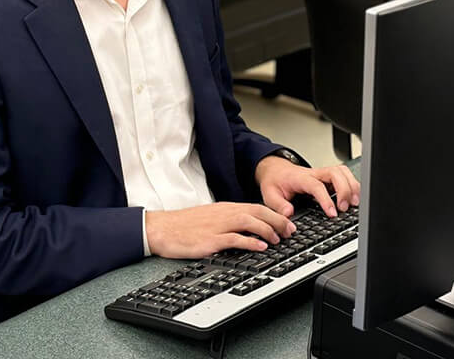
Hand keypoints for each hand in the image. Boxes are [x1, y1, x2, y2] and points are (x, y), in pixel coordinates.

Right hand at [145, 202, 295, 258]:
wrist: (162, 228)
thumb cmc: (184, 225)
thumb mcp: (210, 218)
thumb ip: (229, 220)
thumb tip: (248, 228)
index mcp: (225, 208)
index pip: (256, 207)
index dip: (276, 215)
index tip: (288, 224)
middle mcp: (224, 214)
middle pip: (257, 212)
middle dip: (278, 221)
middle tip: (290, 232)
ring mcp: (217, 225)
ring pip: (249, 222)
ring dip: (267, 230)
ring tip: (278, 239)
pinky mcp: (210, 239)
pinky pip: (234, 239)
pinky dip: (249, 242)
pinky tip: (260, 247)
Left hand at [254, 156, 360, 219]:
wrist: (276, 170)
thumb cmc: (275, 182)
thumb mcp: (270, 195)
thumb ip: (278, 205)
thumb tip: (289, 214)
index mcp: (300, 178)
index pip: (316, 186)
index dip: (326, 199)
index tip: (332, 213)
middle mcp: (314, 173)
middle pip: (335, 173)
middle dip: (344, 190)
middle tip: (345, 208)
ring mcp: (322, 174)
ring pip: (342, 172)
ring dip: (351, 186)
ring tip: (354, 204)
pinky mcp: (328, 177)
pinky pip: (345, 176)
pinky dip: (352, 185)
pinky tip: (354, 198)